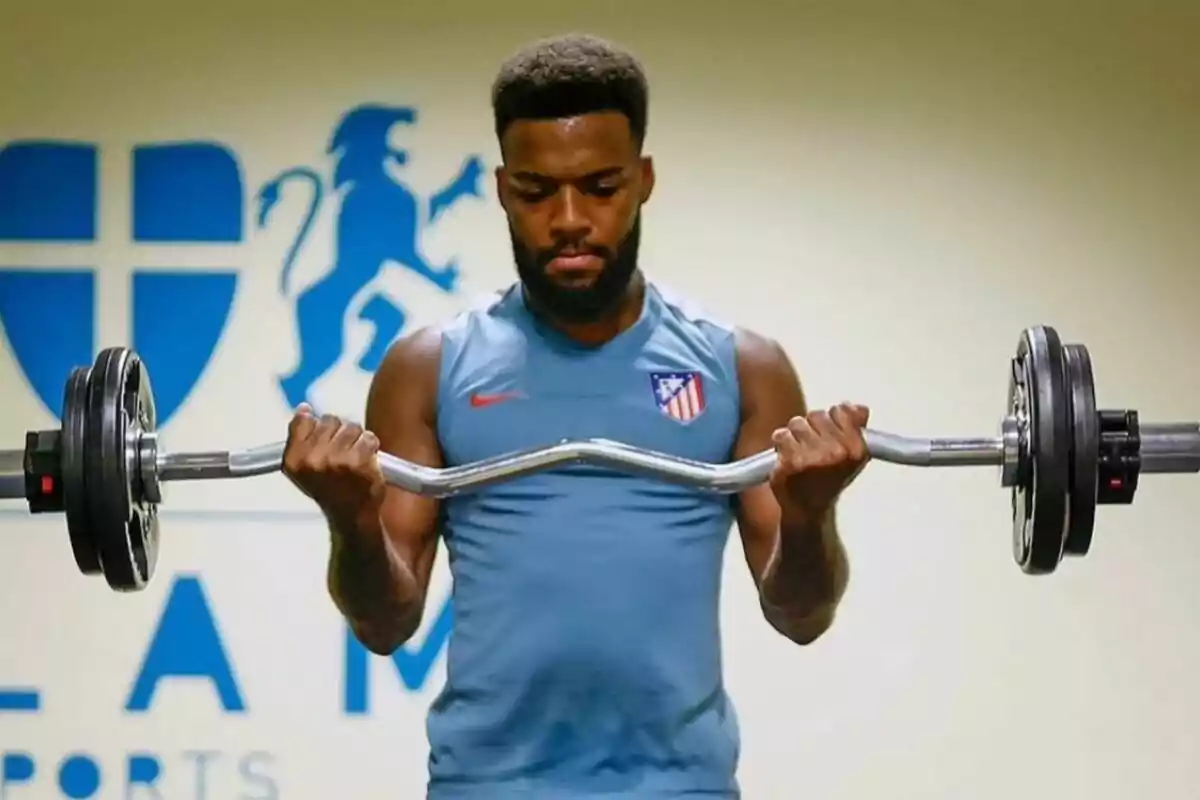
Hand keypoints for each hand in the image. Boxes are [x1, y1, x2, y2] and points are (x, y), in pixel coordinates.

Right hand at [281, 404, 385, 529]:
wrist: (351, 516)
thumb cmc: (328, 489)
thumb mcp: (302, 468)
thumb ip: (300, 438)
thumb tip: (303, 409)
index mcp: (294, 459)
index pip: (303, 420)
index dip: (318, 425)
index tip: (324, 437)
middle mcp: (312, 459)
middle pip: (330, 420)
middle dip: (339, 432)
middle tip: (342, 452)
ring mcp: (336, 460)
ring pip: (351, 427)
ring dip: (357, 439)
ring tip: (354, 458)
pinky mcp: (359, 462)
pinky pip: (369, 437)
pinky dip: (371, 447)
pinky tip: (366, 461)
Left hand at [769, 403, 870, 521]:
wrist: (808, 510)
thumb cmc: (830, 480)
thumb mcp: (852, 456)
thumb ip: (856, 428)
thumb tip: (860, 407)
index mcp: (856, 449)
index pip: (841, 411)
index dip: (830, 420)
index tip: (827, 433)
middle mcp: (836, 452)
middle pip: (816, 415)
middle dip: (811, 427)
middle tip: (811, 447)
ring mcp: (813, 457)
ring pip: (797, 423)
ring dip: (795, 435)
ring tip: (799, 452)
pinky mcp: (790, 462)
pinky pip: (781, 435)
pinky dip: (780, 444)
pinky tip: (787, 457)